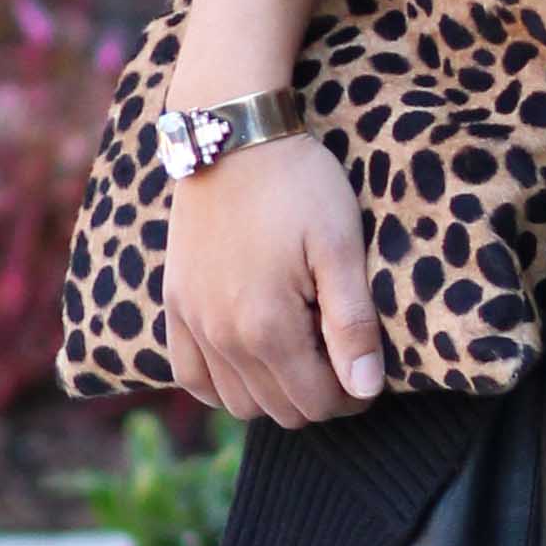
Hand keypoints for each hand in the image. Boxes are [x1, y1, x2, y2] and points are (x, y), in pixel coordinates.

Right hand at [160, 133, 386, 422]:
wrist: (232, 137)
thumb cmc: (298, 186)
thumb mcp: (341, 248)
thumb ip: (353, 324)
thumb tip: (365, 389)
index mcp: (267, 326)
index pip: (318, 400)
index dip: (353, 395)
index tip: (370, 372)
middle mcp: (222, 335)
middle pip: (280, 409)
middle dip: (319, 396)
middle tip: (342, 359)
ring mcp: (192, 322)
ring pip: (237, 403)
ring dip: (274, 394)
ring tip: (303, 356)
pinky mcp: (175, 305)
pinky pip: (192, 378)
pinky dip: (223, 385)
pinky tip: (251, 363)